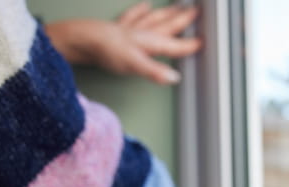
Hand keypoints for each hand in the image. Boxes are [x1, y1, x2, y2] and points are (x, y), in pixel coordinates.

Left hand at [45, 2, 200, 84]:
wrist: (84, 39)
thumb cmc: (108, 51)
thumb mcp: (135, 65)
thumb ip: (155, 71)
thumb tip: (173, 78)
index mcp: (151, 43)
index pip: (174, 46)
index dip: (189, 45)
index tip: (204, 42)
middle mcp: (143, 33)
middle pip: (168, 25)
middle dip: (183, 20)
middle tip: (197, 12)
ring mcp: (131, 29)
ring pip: (154, 18)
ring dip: (167, 13)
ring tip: (179, 6)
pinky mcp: (118, 28)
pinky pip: (133, 16)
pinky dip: (140, 10)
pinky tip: (145, 5)